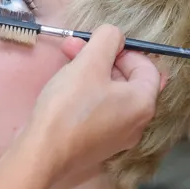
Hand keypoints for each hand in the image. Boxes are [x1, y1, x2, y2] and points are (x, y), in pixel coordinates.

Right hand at [18, 24, 161, 180]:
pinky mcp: (98, 144)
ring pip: (111, 94)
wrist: (42, 153)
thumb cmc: (69, 106)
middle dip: (101, 58)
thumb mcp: (89, 63)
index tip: (99, 44)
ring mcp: (118, 137)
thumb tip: (116, 35)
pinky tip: (65, 87)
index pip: (147, 66)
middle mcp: (136, 123)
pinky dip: (87, 94)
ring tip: (65, 60)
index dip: (124, 50)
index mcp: (143, 103)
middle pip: (127, 80)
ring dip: (91, 73)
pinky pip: (100, 111)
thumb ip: (107, 40)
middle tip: (74, 47)